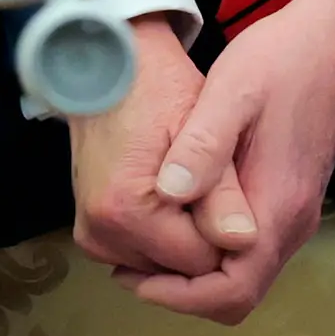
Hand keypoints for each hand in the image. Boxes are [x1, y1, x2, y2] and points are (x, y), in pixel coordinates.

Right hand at [63, 15, 226, 280]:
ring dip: (185, 237)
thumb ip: (223, 192)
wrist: (107, 67)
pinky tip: (171, 200)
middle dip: (205, 235)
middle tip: (208, 183)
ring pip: (166, 266)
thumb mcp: (204, 130)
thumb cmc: (159, 88)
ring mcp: (92, 235)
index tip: (227, 188)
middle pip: (182, 268)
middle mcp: (101, 233)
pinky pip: (144, 255)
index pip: (205, 261)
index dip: (227, 228)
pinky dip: (164, 237)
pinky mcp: (91, 232)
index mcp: (127, 212)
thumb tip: (244, 242)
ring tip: (188, 186)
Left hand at [114, 0, 334, 325]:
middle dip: (179, 289)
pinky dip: (207, 246)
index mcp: (278, 207)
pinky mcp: (286, 198)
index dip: (180, 296)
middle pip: (236, 292)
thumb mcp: (234, 91)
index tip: (133, 275)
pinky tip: (173, 214)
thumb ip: (204, 146)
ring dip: (191, 269)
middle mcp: (291, 223)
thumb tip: (170, 194)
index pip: (234, 291)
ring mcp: (292, 213)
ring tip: (141, 242)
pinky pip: (245, 246)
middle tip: (127, 263)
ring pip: (241, 272)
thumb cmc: (286, 61)